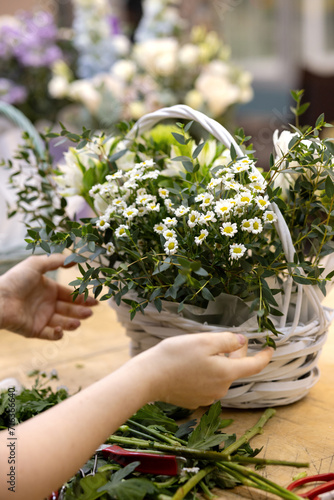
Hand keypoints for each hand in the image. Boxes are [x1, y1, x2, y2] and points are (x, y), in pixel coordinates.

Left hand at [0, 254, 97, 339]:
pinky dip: (57, 334)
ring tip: (79, 322)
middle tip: (91, 312)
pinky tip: (60, 328)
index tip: (93, 300)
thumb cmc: (15, 280)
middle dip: (81, 311)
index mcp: (48, 289)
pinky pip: (50, 335)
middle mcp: (46, 304)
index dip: (82, 297)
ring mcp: (40, 318)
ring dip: (72, 323)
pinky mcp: (34, 330)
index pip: (69, 294)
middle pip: (69, 309)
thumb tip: (74, 260)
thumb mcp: (36, 264)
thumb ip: (56, 260)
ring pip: (62, 323)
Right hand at [133, 332, 272, 407]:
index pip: (254, 366)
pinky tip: (190, 364)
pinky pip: (206, 383)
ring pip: (219, 376)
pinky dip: (204, 373)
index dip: (264, 355)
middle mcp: (221, 389)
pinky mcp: (193, 400)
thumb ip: (227, 341)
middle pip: (234, 369)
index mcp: (227, 373)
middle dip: (234, 354)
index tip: (270, 348)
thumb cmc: (176, 356)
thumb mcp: (204, 341)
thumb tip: (242, 341)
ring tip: (200, 350)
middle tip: (225, 339)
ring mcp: (206, 397)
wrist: (148, 378)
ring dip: (217, 363)